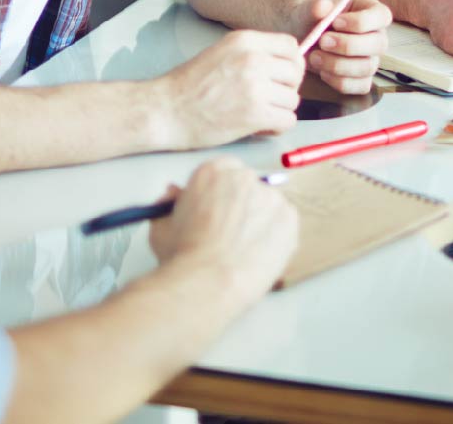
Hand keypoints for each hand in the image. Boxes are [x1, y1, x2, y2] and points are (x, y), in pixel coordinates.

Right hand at [147, 30, 303, 148]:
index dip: (290, 64)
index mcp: (245, 41)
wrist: (164, 110)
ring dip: (279, 110)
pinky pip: (288, 120)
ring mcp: (255, 86)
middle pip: (296, 73)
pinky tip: (259, 127)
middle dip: (285, 89)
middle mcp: (253, 59)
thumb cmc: (189, 85)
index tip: (279, 77)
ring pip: (293, 99)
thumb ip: (253, 54)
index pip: (291, 46)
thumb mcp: (222, 53)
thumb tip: (287, 65)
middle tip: (267, 99)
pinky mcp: (255, 114)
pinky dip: (276, 127)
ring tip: (258, 114)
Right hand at [148, 157, 296, 300]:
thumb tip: (173, 195)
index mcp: (214, 171)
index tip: (213, 213)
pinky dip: (275, 239)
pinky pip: (284, 225)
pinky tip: (257, 257)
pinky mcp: (290, 219)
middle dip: (239, 207)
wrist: (210, 281)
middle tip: (228, 236)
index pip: (221, 173)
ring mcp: (271, 197)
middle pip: (246, 188)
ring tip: (242, 252)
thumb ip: (170, 205)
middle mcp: (245, 177)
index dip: (217, 195)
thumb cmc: (183, 256)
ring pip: (267, 207)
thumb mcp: (162, 226)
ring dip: (258, 223)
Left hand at [294, 0, 390, 94]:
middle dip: (348, 45)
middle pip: (379, 44)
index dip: (362, 21)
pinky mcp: (363, 79)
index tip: (336, 22)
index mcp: (371, 12)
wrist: (300, 41)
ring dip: (339, 64)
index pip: (381, 16)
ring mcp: (372, 59)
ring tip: (315, 57)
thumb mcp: (308, 10)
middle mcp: (377, 36)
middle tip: (322, 41)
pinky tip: (323, 72)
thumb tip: (323, 6)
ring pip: (367, 67)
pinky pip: (360, 86)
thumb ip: (314, 7)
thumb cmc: (310, 21)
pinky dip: (339, 81)